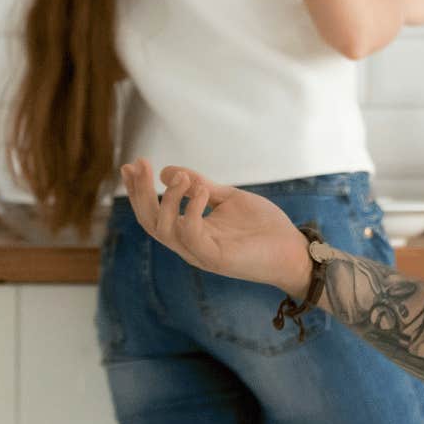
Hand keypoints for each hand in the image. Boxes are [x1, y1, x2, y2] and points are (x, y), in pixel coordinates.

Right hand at [120, 159, 311, 296]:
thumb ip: (200, 186)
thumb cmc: (263, 226)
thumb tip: (166, 171)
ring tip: (182, 177)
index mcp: (189, 231)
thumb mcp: (227, 198)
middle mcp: (189, 244)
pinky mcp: (215, 258)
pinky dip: (191, 210)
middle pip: (149, 221)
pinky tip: (202, 190)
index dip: (137, 190)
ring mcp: (200, 253)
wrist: (292, 248)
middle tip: (139, 164)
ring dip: (167, 199)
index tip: (130, 164)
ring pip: (164, 230)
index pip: (153, 212)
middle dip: (139, 193)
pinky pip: (191, 235)